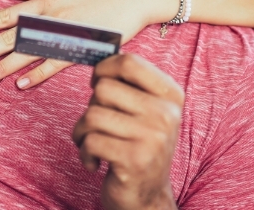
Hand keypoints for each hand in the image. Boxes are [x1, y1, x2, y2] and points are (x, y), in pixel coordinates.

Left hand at [0, 0, 176, 87]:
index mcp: (43, 2)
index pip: (3, 15)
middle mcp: (49, 17)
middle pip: (8, 37)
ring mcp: (64, 34)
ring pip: (26, 53)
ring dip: (2, 66)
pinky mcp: (81, 47)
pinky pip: (54, 63)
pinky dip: (37, 74)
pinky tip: (19, 84)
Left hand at [73, 54, 181, 209]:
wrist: (147, 198)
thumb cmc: (138, 148)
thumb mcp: (145, 112)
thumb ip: (129, 85)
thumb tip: (98, 58)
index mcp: (171, 95)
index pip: (129, 62)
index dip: (104, 69)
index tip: (97, 84)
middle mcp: (166, 113)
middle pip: (104, 88)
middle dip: (90, 107)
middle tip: (99, 125)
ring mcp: (153, 137)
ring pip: (92, 115)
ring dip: (82, 132)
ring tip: (92, 145)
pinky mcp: (135, 159)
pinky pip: (90, 141)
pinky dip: (84, 153)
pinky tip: (95, 163)